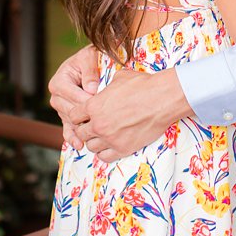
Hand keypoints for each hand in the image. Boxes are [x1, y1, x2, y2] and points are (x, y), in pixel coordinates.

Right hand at [48, 46, 99, 149]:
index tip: (100, 103)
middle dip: (85, 116)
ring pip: (70, 121)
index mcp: (59, 81)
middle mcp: (56, 97)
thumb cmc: (91, 58)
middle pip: (70, 111)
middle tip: (102, 121)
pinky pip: (67, 129)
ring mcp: (61, 109)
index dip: (86, 100)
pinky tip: (79, 145)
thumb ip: (89, 70)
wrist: (92, 64)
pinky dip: (72, 137)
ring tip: (93, 138)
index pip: (72, 95)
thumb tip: (91, 89)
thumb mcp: (90, 57)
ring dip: (81, 129)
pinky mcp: (67, 117)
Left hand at [71, 66, 189, 161]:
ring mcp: (110, 138)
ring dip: (95, 141)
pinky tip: (111, 145)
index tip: (85, 115)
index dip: (78, 115)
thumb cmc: (142, 85)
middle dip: (85, 128)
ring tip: (103, 135)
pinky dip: (105, 152)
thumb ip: (106, 87)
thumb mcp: (119, 78)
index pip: (73, 116)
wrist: (162, 99)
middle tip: (94, 125)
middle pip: (80, 133)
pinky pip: (104, 157)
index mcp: (94, 106)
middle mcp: (98, 124)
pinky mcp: (123, 148)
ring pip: (91, 146)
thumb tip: (105, 89)